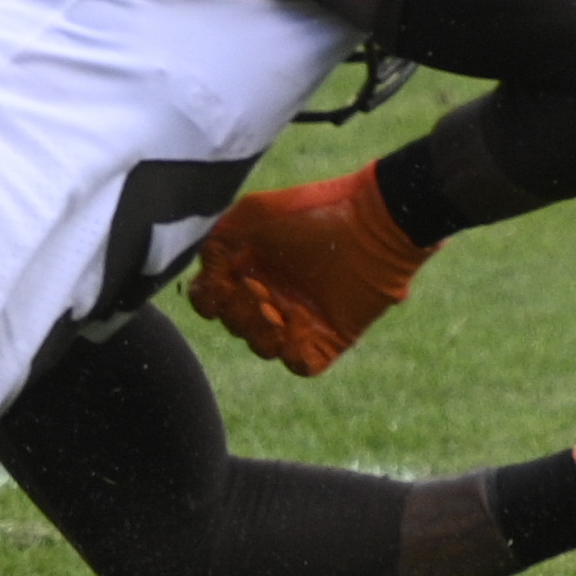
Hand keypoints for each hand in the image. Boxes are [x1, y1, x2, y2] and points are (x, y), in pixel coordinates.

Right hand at [184, 161, 435, 376]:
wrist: (373, 222)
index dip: (208, 299)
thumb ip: (218, 243)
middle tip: (261, 290)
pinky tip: (300, 325)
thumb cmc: (312, 210)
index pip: (210, 300)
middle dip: (239, 312)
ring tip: (278, 311)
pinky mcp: (331, 337)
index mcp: (250, 268)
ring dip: (262, 334)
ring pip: (263, 348)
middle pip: (234, 325)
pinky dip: (294, 352)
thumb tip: (202, 278)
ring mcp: (301, 318)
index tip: (223, 284)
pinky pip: (302, 364)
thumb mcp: (253, 213)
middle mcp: (272, 295)